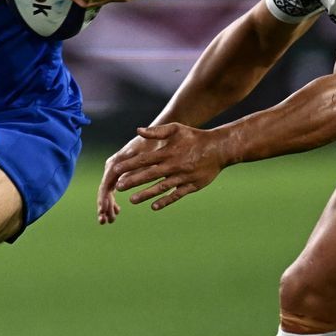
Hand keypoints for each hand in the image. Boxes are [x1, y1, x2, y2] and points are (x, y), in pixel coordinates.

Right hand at [97, 132, 158, 223]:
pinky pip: (115, 190)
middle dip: (103, 206)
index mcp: (115, 163)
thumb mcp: (144, 153)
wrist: (160, 135)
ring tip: (109, 220)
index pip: (105, 184)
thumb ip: (131, 167)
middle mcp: (113, 167)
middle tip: (104, 221)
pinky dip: (114, 202)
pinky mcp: (124, 174)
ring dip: (107, 206)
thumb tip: (117, 185)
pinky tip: (116, 212)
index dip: (103, 199)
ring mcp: (118, 171)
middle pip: (104, 190)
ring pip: (108, 192)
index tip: (103, 212)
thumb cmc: (152, 143)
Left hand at [98, 122, 224, 220]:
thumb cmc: (195, 137)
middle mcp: (173, 165)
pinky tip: (154, 206)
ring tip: (132, 200)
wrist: (219, 148)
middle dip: (133, 181)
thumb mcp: (176, 129)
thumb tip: (138, 131)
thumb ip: (156, 131)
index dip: (129, 166)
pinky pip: (176, 195)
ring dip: (146, 194)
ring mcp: (182, 177)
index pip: (144, 160)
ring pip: (161, 187)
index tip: (116, 171)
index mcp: (168, 152)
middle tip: (118, 187)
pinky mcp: (191, 186)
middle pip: (149, 175)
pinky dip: (165, 201)